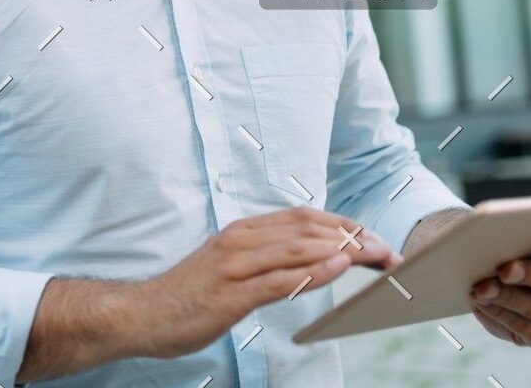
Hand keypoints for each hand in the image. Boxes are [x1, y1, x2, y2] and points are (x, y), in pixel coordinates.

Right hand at [135, 207, 401, 358]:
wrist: (142, 313)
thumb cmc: (189, 294)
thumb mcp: (231, 267)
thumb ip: (266, 258)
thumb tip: (309, 258)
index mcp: (243, 231)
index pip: (303, 218)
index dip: (343, 224)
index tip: (373, 237)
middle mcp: (241, 239)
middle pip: (307, 229)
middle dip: (353, 236)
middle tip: (388, 249)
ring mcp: (235, 264)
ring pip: (297, 248)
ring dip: (342, 250)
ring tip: (375, 255)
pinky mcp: (230, 293)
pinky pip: (278, 279)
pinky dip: (312, 271)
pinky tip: (337, 269)